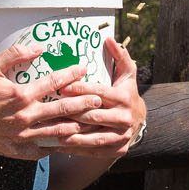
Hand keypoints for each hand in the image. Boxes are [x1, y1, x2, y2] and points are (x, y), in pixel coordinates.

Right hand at [0, 43, 105, 160]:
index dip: (71, 74)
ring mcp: (23, 136)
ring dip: (77, 126)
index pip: (54, 82)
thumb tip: (38, 48)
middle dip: (84, 103)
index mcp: (20, 94)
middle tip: (98, 99)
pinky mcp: (18, 150)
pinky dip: (57, 145)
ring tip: (91, 122)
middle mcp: (25, 117)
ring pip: (58, 133)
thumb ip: (15, 55)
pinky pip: (44, 150)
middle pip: (63, 109)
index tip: (83, 69)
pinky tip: (68, 141)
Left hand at [27, 37, 146, 157]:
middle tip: (49, 110)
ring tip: (50, 130)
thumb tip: (109, 38)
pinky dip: (76, 148)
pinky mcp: (117, 149)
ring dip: (71, 134)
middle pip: (93, 116)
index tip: (60, 87)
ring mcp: (121, 136)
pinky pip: (93, 150)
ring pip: (92, 136)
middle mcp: (124, 118)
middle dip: (70, 113)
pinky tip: (58, 144)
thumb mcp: (126, 74)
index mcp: (123, 98)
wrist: (139, 121)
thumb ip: (119, 56)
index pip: (98, 93)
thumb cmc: (126, 93)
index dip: (79, 89)